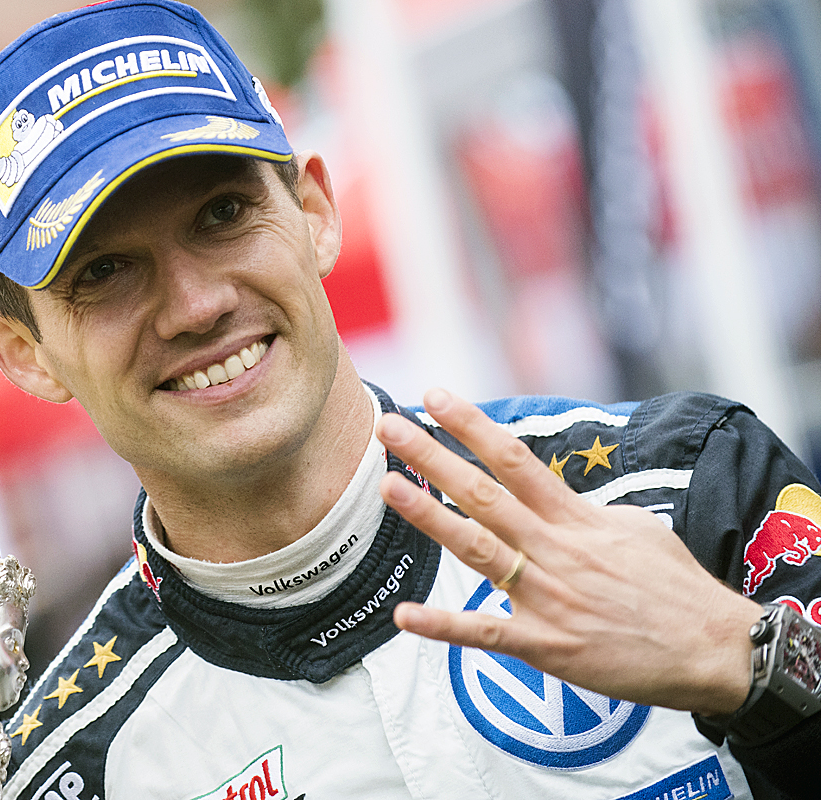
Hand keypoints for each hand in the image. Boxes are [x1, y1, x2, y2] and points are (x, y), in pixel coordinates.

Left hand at [375, 388, 761, 715]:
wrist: (717, 651)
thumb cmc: (677, 588)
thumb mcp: (637, 529)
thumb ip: (586, 513)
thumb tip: (555, 500)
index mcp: (576, 519)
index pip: (514, 460)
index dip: (471, 426)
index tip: (434, 396)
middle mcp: (555, 550)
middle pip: (484, 494)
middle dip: (433, 457)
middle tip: (389, 427)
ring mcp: (548, 597)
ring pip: (478, 550)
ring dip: (429, 518)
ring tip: (388, 487)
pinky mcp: (547, 645)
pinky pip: (486, 634)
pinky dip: (443, 626)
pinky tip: (404, 616)